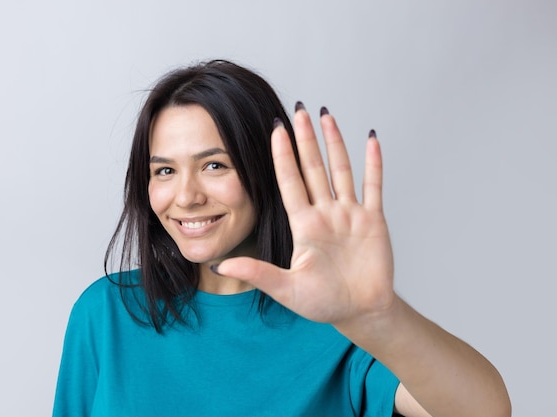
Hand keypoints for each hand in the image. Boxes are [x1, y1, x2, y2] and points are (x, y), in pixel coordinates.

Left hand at [217, 104, 396, 331]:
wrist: (361, 312)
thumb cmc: (324, 303)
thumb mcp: (287, 289)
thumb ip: (257, 273)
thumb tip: (220, 266)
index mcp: (304, 226)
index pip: (289, 182)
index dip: (282, 156)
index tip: (274, 130)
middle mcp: (325, 213)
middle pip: (313, 168)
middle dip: (305, 139)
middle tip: (298, 110)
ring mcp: (349, 214)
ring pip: (341, 169)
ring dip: (335, 142)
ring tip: (326, 116)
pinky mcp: (373, 220)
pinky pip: (373, 185)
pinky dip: (374, 162)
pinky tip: (370, 138)